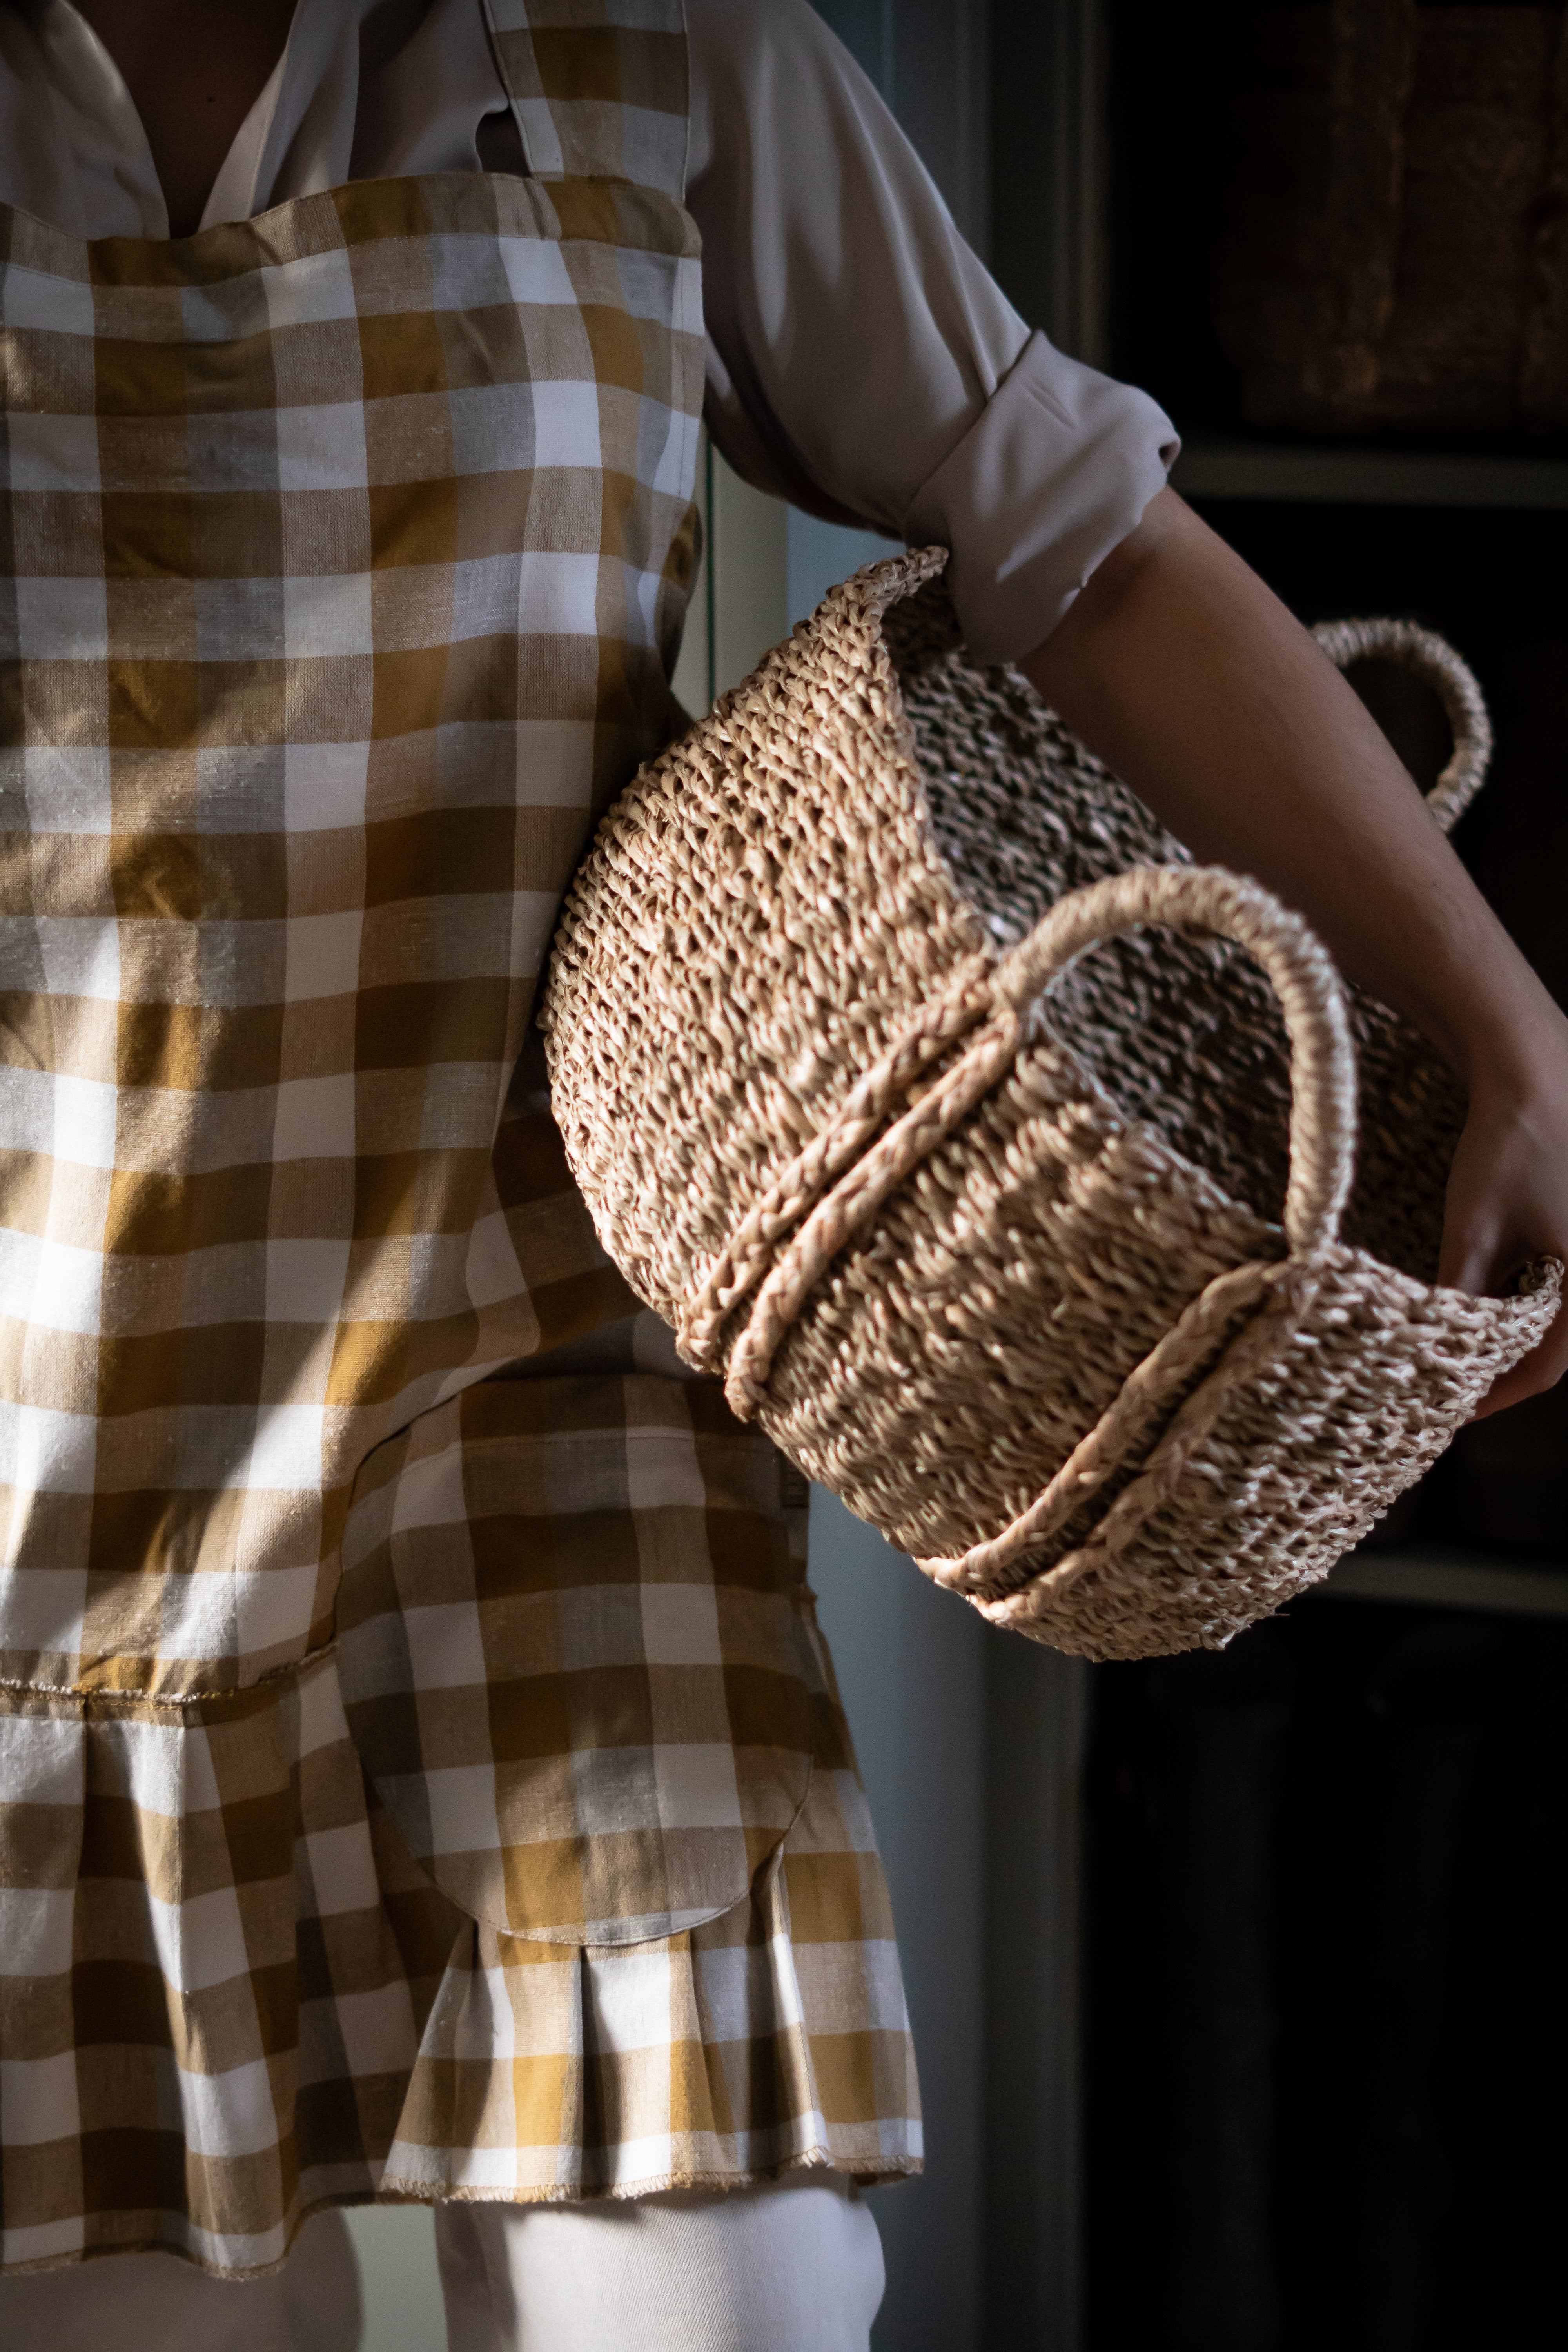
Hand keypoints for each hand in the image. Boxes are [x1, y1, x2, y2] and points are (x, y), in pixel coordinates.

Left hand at [1438, 1057, 1567, 1417]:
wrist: (1537, 1068)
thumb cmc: (1510, 1146)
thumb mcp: (1472, 1231)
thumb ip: (1459, 1297)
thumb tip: (1432, 1350)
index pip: (1548, 1366)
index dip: (1497, 1394)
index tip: (1454, 1411)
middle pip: (1558, 1344)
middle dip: (1505, 1367)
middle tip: (1451, 1385)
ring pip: (1561, 1313)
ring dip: (1514, 1332)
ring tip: (1460, 1347)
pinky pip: (1564, 1281)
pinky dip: (1527, 1296)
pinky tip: (1489, 1296)